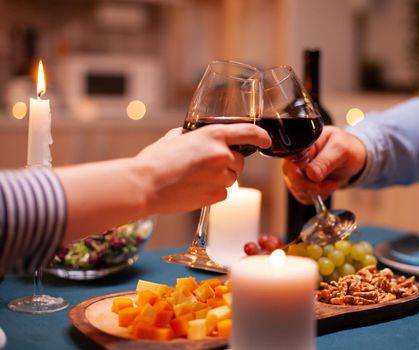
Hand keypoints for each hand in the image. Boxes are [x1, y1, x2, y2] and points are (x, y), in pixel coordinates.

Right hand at [136, 124, 270, 212]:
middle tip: (206, 166)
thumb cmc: (155, 160)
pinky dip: (213, 191)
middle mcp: (222, 155)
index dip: (261, 137)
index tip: (266, 140)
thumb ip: (194, 136)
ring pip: (232, 178)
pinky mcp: (216, 196)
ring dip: (220, 178)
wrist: (145, 186)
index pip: (249, 133)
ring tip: (195, 178)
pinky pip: (223, 193)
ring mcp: (220, 177)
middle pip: (240, 161)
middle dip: (228, 163)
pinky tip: (194, 189)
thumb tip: (198, 137)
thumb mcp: (175, 137)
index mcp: (214, 135)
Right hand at [282, 126, 365, 203]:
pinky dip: (317, 196)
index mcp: (301, 144)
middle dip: (313, 186)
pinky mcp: (300, 183)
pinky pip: (303, 196)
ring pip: (297, 189)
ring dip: (317, 192)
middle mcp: (295, 158)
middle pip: (292, 178)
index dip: (300, 174)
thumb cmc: (347, 148)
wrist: (353, 158)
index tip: (316, 177)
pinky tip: (326, 187)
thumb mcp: (341, 150)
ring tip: (332, 182)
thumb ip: (326, 161)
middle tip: (331, 183)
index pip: (289, 162)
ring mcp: (296, 171)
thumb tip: (310, 174)